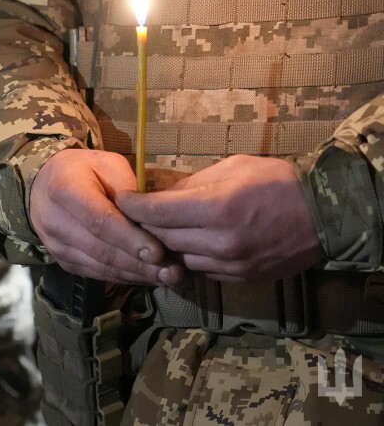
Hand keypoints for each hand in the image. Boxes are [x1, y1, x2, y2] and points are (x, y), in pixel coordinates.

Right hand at [30, 149, 181, 284]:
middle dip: (140, 263)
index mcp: (65, 190)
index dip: (129, 239)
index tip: (158, 252)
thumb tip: (148, 218)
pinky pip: (97, 274)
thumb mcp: (106, 163)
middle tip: (174, 271)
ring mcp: (56, 246)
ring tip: (168, 278)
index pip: (99, 220)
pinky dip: (125, 278)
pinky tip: (148, 277)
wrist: (42, 186)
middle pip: (102, 249)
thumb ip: (126, 187)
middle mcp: (56, 222)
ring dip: (136, 275)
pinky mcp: (63, 262)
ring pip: (101, 266)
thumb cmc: (82, 170)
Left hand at [115, 155, 324, 281]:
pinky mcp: (239, 279)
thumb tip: (159, 194)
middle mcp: (219, 242)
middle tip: (131, 214)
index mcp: (217, 208)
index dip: (132, 206)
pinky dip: (189, 257)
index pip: (155, 213)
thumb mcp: (232, 168)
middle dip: (143, 225)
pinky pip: (200, 270)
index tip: (121, 199)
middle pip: (161, 238)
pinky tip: (188, 244)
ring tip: (159, 229)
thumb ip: (191, 184)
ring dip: (165, 245)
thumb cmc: (278, 182)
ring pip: (177, 258)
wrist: (326, 216)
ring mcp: (230, 265)